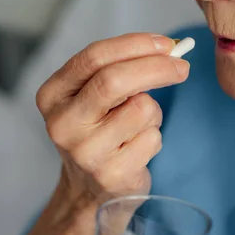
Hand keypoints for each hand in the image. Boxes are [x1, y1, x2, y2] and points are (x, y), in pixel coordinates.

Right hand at [36, 33, 189, 204]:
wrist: (90, 191)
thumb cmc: (98, 135)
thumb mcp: (93, 100)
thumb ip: (117, 72)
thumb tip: (168, 50)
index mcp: (52, 96)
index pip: (94, 57)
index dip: (135, 45)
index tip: (166, 44)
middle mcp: (63, 125)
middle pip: (114, 81)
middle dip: (156, 68)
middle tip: (182, 68)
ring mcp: (86, 153)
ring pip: (141, 109)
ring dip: (153, 114)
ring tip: (139, 128)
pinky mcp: (112, 175)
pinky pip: (152, 139)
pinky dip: (154, 138)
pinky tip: (138, 150)